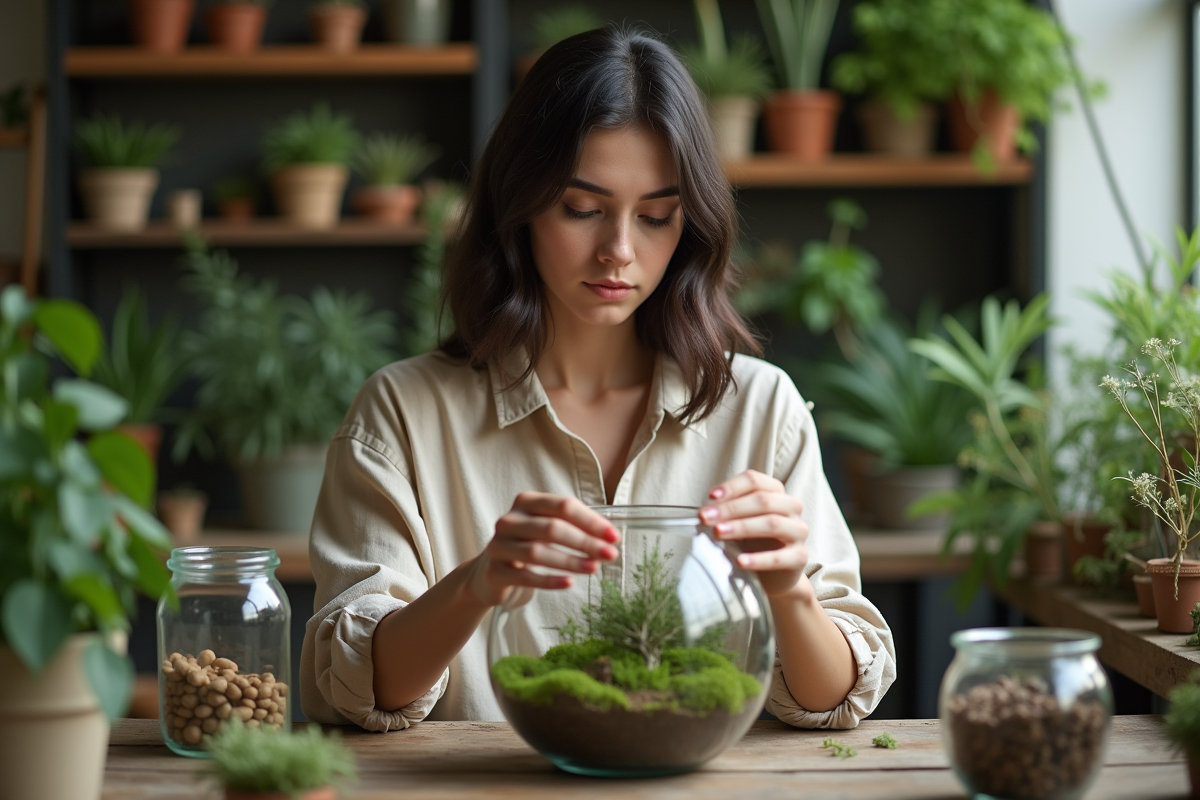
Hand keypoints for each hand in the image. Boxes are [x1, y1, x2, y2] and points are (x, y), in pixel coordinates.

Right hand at [466, 492, 620, 606]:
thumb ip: (573, 527)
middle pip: (552, 528)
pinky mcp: (495, 571)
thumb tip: (609, 536)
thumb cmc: (526, 547)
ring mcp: (499, 545)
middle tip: (610, 554)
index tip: (614, 536)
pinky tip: (569, 583)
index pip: (563, 506)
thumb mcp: (545, 529)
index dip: (591, 521)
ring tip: (594, 568)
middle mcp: (509, 520)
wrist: (489, 574)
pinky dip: (550, 580)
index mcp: (526, 502)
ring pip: (538, 552)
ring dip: (570, 561)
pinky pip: (526, 576)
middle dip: (585, 541)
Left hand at [700, 470, 808, 597]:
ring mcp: (798, 531)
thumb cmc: (754, 542)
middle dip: (731, 508)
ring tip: (718, 533)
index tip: (710, 497)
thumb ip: (726, 514)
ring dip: (742, 527)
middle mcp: (791, 507)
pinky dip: (758, 559)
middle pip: (763, 500)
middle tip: (706, 518)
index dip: (732, 487)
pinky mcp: (800, 557)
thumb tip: (705, 513)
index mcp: (776, 493)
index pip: (755, 481)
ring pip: (772, 523)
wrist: (773, 575)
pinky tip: (741, 562)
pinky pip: (780, 557)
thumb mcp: (739, 522)